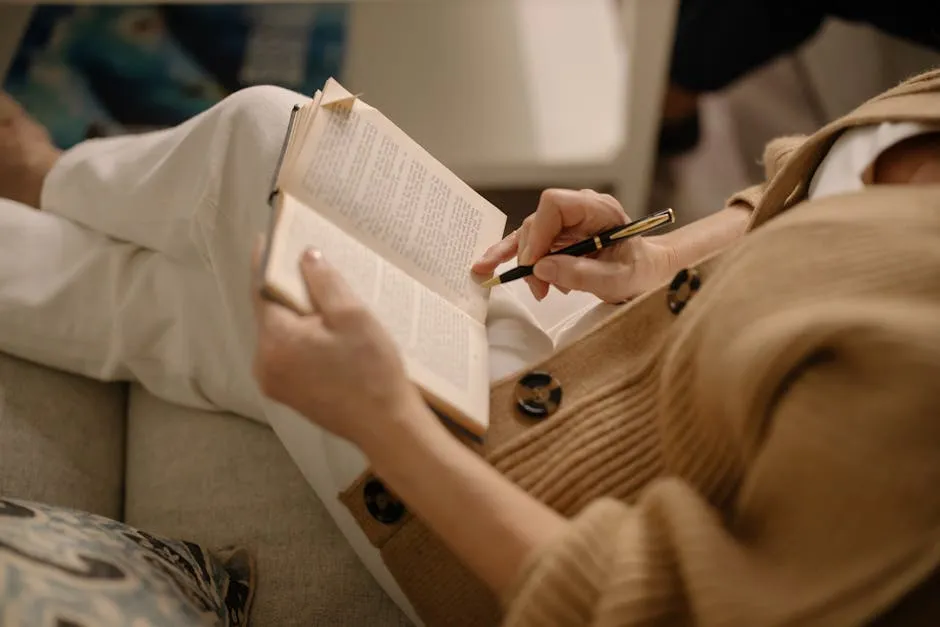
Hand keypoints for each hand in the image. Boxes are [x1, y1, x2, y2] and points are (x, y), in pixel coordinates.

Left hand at [252, 242, 429, 446]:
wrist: (386, 426)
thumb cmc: (372, 371)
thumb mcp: (352, 316)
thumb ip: (324, 282)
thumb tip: (305, 257)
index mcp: (275, 340)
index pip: (262, 290)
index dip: (265, 262)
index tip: (267, 238)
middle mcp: (264, 363)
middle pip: (270, 313)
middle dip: (287, 290)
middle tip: (308, 266)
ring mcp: (274, 382)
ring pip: (280, 335)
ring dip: (297, 316)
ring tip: (323, 300)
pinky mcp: (288, 394)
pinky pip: (287, 354)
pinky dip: (301, 338)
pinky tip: (326, 333)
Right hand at [472, 188, 678, 302]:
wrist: (649, 274)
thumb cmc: (640, 272)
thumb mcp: (617, 279)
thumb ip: (581, 274)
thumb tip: (542, 268)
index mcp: (599, 209)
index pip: (555, 205)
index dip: (538, 232)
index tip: (534, 263)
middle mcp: (580, 209)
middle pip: (538, 221)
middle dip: (531, 255)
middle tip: (538, 287)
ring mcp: (567, 222)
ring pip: (530, 234)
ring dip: (525, 262)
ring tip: (534, 289)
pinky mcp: (558, 236)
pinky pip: (529, 242)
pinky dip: (512, 256)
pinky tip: (489, 265)